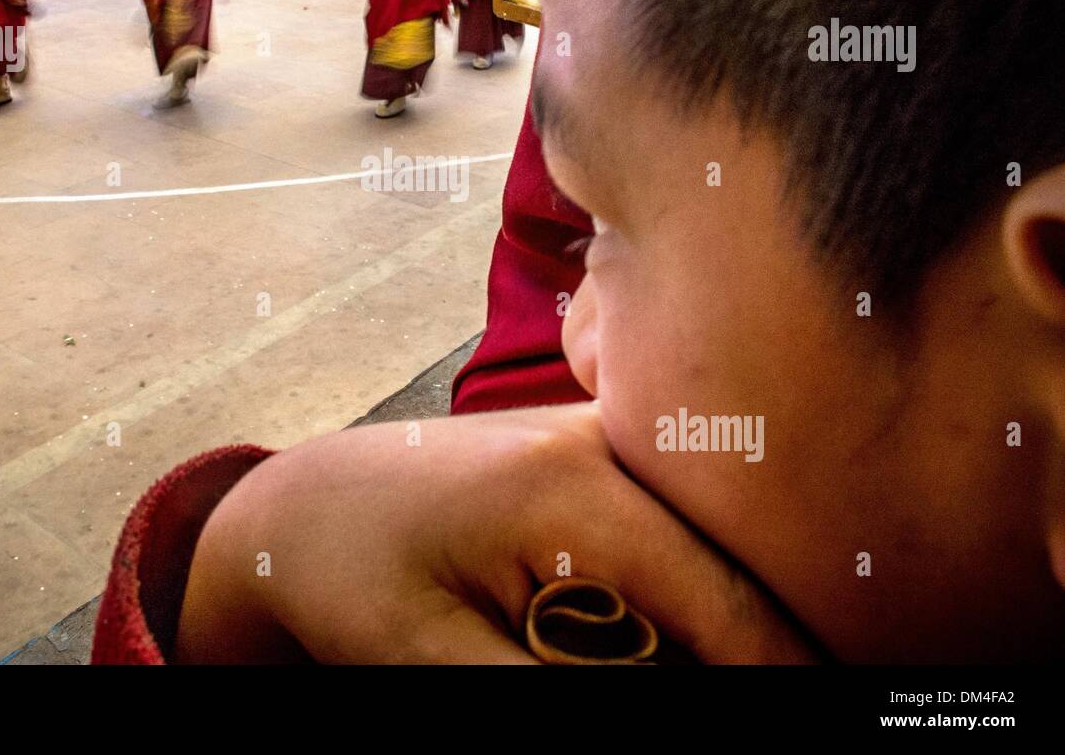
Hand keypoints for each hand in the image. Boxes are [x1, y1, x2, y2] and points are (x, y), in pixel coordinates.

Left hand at [174, 403, 819, 663]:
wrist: (304, 506)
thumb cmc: (350, 575)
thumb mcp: (433, 657)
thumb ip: (554, 694)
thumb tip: (674, 700)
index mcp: (571, 487)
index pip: (727, 605)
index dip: (782, 673)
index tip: (840, 707)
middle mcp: (603, 441)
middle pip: (737, 569)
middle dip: (758, 648)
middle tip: (813, 674)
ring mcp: (601, 437)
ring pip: (713, 547)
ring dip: (722, 620)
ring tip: (639, 648)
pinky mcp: (594, 453)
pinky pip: (675, 530)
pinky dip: (686, 590)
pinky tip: (650, 632)